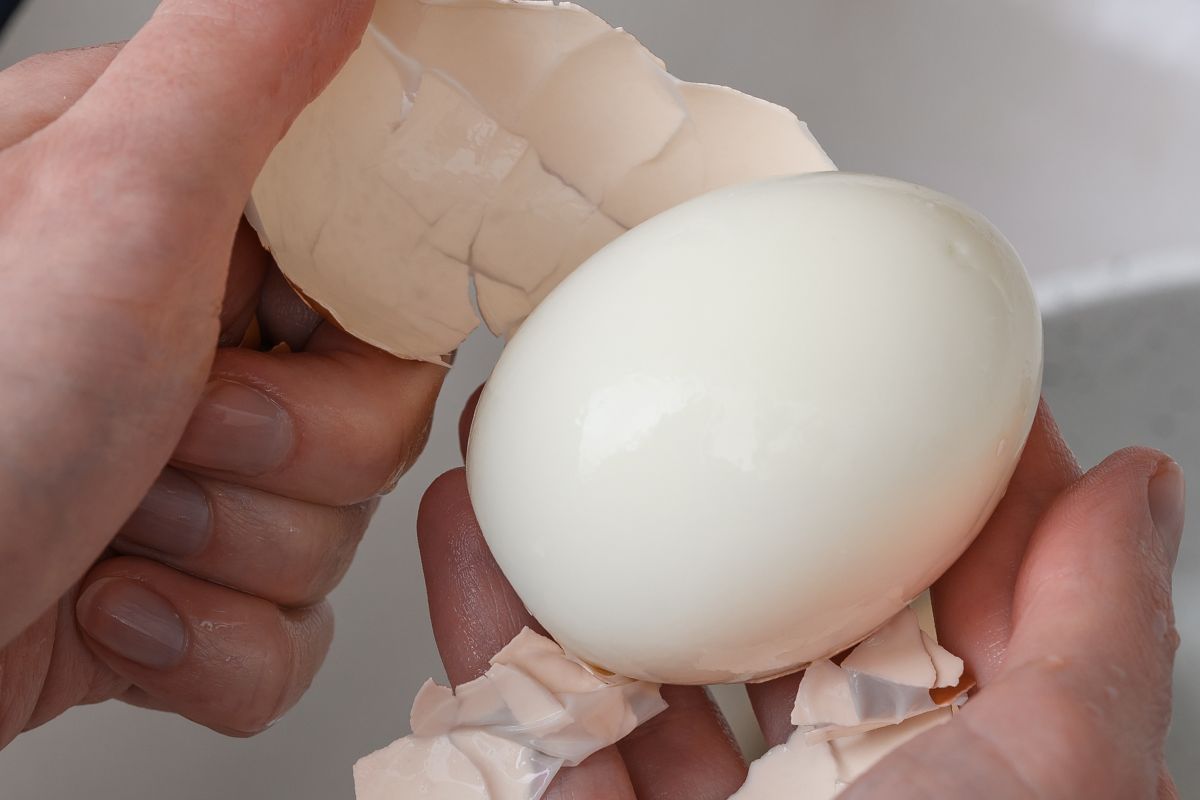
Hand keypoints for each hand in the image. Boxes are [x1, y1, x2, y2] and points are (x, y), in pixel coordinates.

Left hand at [0, 0, 448, 747]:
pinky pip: (287, 635)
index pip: (374, 250)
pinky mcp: (185, 589)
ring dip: (228, 551)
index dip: (365, 304)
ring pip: (341, 529)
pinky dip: (204, 645)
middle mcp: (183, 345)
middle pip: (378, 404)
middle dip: (287, 447)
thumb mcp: (107, 202)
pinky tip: (114, 603)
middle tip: (176, 425)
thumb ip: (247, 64)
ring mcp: (189, 475)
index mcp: (175, 225)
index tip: (299, 323)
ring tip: (115, 523)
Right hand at [418, 395, 1183, 797]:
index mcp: (938, 761)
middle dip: (717, 482)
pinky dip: (482, 609)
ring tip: (547, 420)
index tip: (875, 366)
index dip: (908, 465)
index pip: (929, 578)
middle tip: (689, 382)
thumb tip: (1144, 485)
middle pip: (757, 597)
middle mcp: (810, 785)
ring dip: (571, 526)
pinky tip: (471, 518)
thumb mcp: (1053, 781)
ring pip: (620, 641)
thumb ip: (1095, 632)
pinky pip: (512, 712)